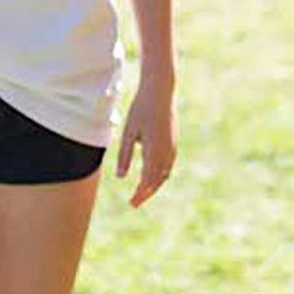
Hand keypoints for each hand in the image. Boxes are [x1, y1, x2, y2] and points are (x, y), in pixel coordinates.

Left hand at [115, 77, 175, 207]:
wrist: (161, 90)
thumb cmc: (141, 109)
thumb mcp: (128, 132)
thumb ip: (124, 155)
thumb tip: (120, 177)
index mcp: (154, 150)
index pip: (148, 180)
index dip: (140, 193)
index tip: (131, 203)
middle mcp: (166, 151)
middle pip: (158, 180)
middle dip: (146, 193)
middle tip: (134, 203)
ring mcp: (172, 146)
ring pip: (165, 173)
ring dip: (154, 185)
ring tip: (141, 192)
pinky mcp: (173, 141)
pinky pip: (168, 164)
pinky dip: (160, 174)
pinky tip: (151, 175)